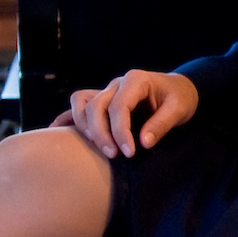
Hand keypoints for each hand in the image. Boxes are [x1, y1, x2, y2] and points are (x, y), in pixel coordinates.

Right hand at [58, 69, 199, 157]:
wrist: (179, 89)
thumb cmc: (180, 98)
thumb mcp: (180, 110)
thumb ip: (162, 125)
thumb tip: (143, 143)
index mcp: (136, 80)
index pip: (119, 106)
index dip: (120, 131)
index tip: (129, 153)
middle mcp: (117, 83)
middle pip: (95, 106)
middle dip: (101, 133)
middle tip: (114, 156)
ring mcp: (106, 90)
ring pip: (81, 103)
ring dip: (85, 127)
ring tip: (100, 149)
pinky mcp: (102, 100)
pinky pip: (78, 106)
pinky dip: (67, 118)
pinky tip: (57, 133)